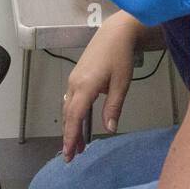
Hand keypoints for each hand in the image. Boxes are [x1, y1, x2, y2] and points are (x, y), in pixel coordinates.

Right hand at [61, 14, 138, 160]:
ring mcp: (74, 79)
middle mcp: (75, 83)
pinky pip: (71, 99)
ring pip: (68, 108)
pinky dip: (73, 114)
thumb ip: (113, 108)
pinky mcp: (77, 75)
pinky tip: (79, 122)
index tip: (68, 153)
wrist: (115, 32)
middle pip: (68, 115)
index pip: (75, 117)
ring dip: (71, 126)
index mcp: (85, 86)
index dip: (71, 136)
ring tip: (77, 144)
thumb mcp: (121, 84)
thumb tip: (109, 130)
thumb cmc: (120, 57)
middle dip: (69, 136)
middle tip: (71, 156)